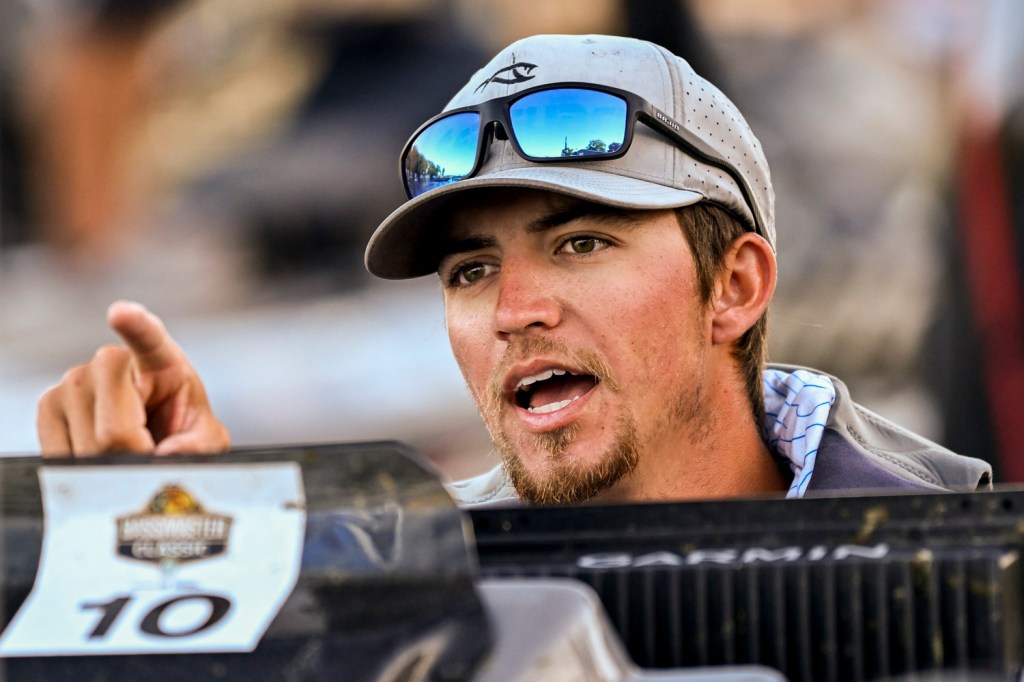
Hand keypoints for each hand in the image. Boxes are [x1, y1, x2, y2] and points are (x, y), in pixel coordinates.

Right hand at [37, 300, 229, 456]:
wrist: (152, 437)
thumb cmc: (182, 431)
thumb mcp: (206, 440)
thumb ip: (198, 446)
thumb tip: (167, 452)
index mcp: (160, 359)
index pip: (148, 338)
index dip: (136, 325)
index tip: (122, 313)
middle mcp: (109, 362)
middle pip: (114, 431)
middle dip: (135, 456)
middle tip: (149, 450)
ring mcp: (73, 381)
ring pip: (88, 449)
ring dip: (110, 466)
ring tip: (127, 448)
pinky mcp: (48, 405)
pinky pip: (62, 454)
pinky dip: (84, 470)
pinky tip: (101, 454)